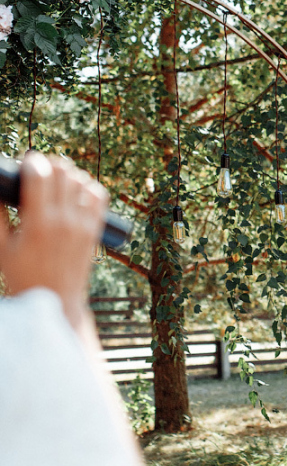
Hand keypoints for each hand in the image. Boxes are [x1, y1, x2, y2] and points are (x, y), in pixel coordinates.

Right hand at [0, 153, 106, 327]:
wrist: (57, 302)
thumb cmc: (23, 276)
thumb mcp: (2, 248)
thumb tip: (0, 189)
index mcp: (38, 224)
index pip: (40, 174)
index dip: (31, 162)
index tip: (24, 166)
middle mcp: (65, 222)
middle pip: (63, 171)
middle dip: (48, 165)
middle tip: (37, 174)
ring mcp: (83, 226)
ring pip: (81, 180)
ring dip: (67, 176)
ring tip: (54, 184)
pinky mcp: (94, 231)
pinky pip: (98, 196)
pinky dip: (87, 188)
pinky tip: (74, 193)